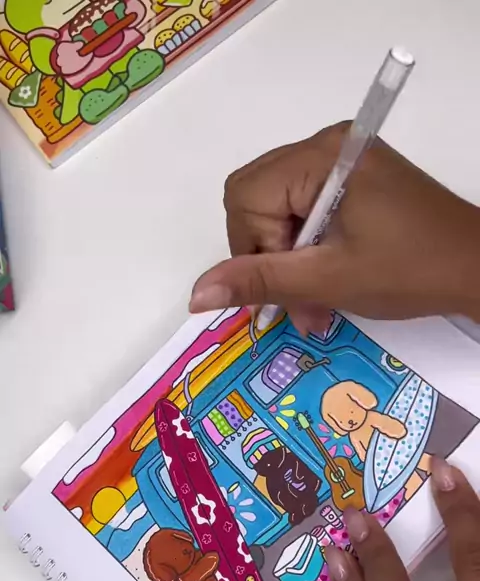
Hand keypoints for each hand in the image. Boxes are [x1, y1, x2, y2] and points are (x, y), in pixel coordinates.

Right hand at [190, 123, 479, 334]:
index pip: (245, 198)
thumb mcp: (329, 280)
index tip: (286, 291)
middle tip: (294, 304)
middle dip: (267, 258)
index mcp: (321, 157)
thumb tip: (194, 294)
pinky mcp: (353, 179)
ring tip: (313, 308)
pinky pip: (304, 210)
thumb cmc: (409, 270)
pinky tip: (324, 284)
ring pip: (278, 210)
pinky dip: (306, 251)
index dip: (253, 250)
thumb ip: (259, 281)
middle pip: (255, 199)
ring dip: (288, 263)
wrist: (476, 267)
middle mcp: (326, 146)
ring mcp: (341, 160)